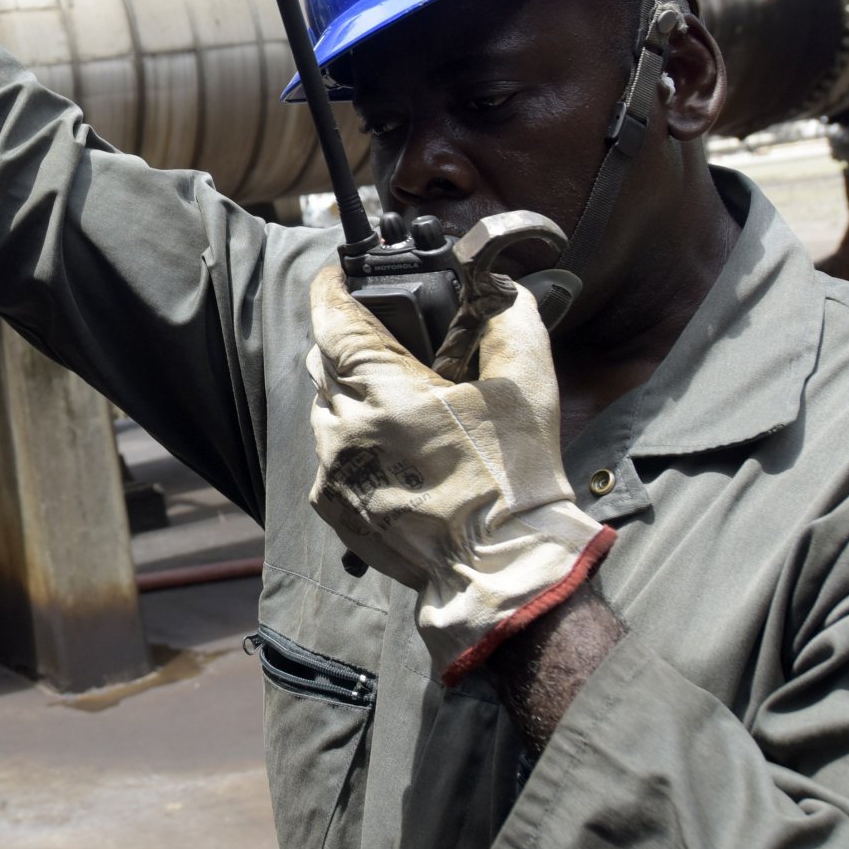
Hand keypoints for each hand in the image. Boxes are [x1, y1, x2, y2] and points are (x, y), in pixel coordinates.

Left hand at [305, 264, 614, 684]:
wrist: (501, 572)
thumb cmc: (514, 483)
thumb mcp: (527, 388)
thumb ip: (510, 322)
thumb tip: (500, 288)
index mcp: (385, 394)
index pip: (332, 320)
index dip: (332, 290)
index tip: (341, 276)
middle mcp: (345, 429)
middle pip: (322, 359)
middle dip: (346, 340)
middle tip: (385, 338)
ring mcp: (332, 470)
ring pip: (321, 406)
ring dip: (348, 391)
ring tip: (393, 398)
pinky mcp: (332, 505)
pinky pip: (325, 452)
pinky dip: (348, 438)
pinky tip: (390, 447)